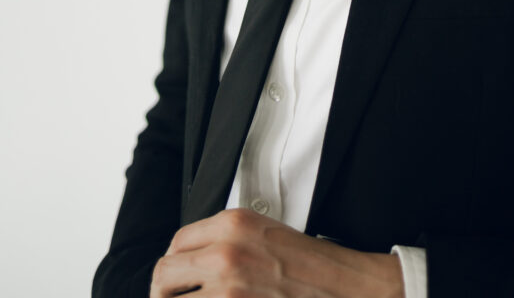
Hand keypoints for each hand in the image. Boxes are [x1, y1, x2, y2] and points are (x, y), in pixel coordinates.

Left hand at [150, 208, 404, 297]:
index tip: (180, 281)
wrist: (350, 289)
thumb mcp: (266, 235)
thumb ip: (226, 242)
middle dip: (166, 294)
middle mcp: (225, 253)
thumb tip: (192, 263)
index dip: (176, 265)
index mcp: (233, 223)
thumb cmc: (314, 267)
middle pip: (163, 276)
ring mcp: (228, 291)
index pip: (176, 244)